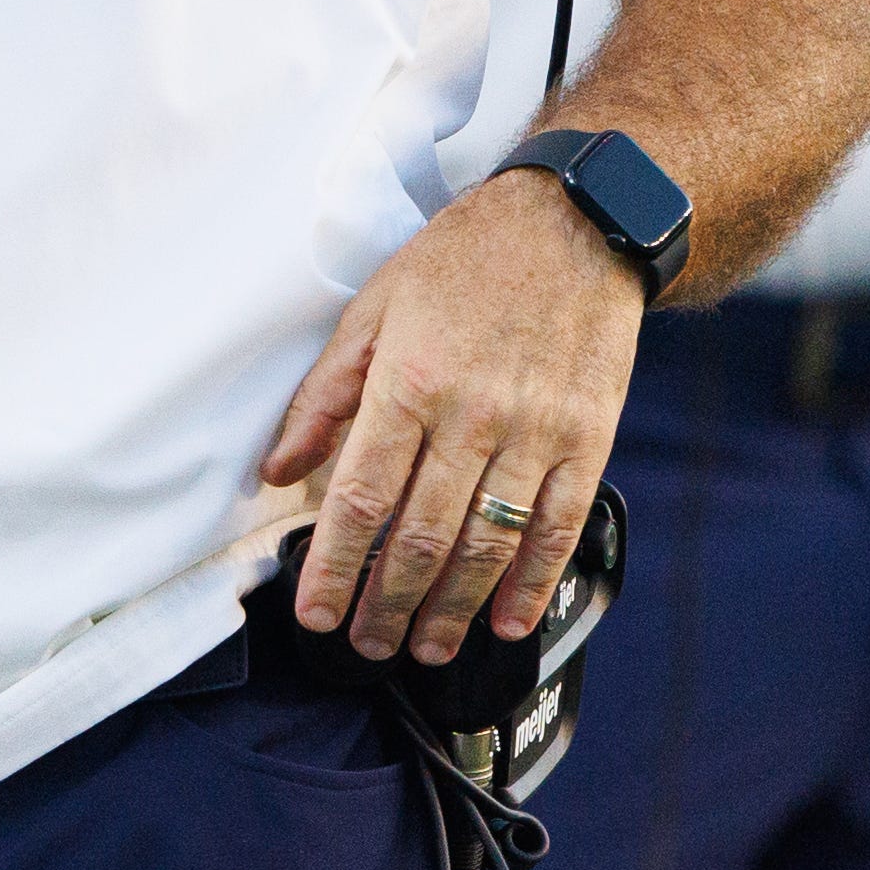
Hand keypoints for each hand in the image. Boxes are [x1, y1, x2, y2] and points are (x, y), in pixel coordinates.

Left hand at [261, 171, 642, 665]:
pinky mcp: (589, 438)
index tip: (315, 613)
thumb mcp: (374, 307)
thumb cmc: (462, 261)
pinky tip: (505, 622)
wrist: (576, 222)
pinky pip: (557, 526)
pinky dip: (531, 583)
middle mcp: (473, 412)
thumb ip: (325, 395)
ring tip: (425, 648)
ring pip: (487, 543)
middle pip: (421, 536)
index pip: (362, 497)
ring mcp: (537, 430)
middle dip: (387, 604)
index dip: (336, 566)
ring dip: (451, 608)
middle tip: (366, 644)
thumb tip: (279, 470)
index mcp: (409, 379)